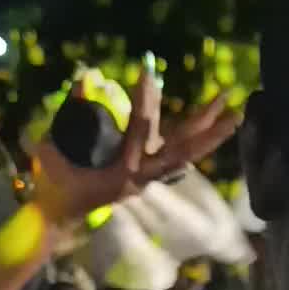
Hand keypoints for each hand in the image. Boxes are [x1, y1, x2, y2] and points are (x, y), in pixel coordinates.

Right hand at [31, 72, 241, 228]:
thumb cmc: (54, 187)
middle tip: (227, 101)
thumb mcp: (55, 151)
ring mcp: (147, 177)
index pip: (139, 130)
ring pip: (185, 154)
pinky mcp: (146, 175)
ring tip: (234, 112)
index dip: (144, 99)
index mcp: (123, 173)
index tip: (148, 71)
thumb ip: (71, 114)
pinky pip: (177, 156)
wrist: (57, 218)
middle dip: (205, 124)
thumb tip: (84, 78)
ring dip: (210, 134)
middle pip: (183, 148)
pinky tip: (212, 126)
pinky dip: (194, 141)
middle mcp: (142, 177)